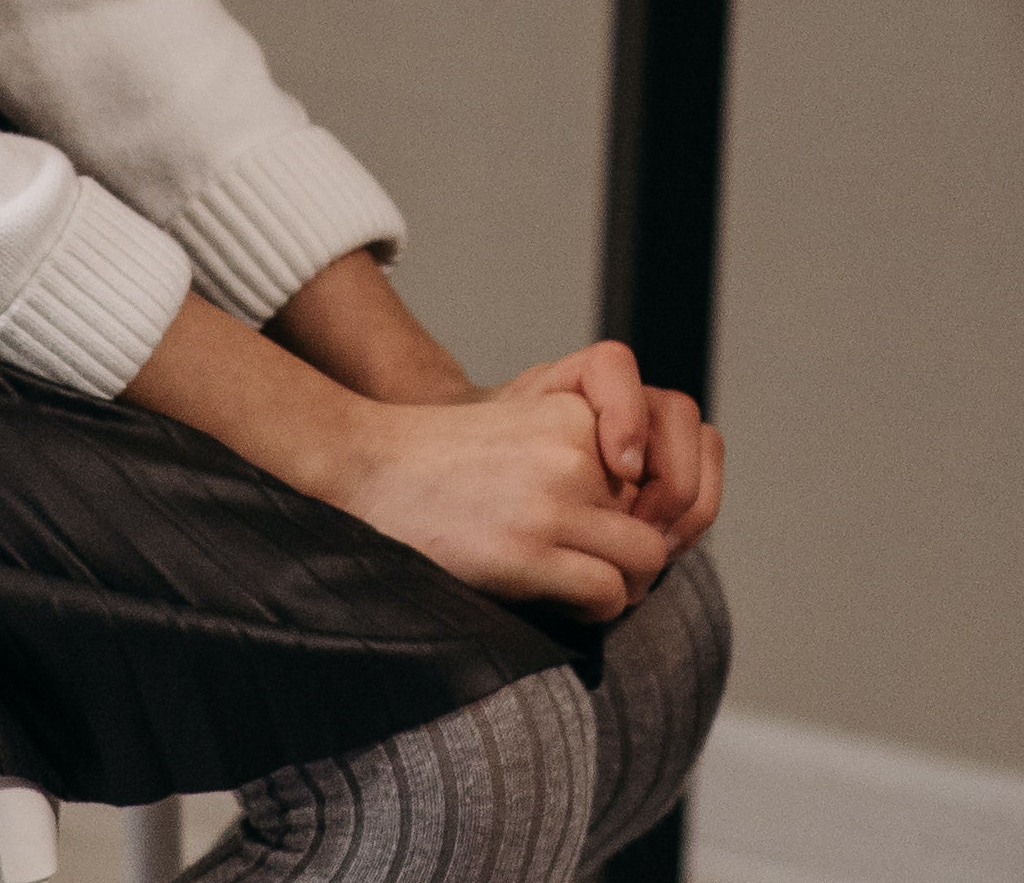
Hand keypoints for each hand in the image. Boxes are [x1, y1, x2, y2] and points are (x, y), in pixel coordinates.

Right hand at [258, 267, 724, 563]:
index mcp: (574, 416)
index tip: (613, 531)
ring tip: (586, 589)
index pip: (654, 474)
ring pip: (644, 561)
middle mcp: (574, 455)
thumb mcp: (526, 428)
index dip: (642, 511)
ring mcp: (553, 502)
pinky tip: (563, 601)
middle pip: (655, 520)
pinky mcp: (528, 551)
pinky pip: (606, 593)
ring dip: (624, 585)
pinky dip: (597, 608)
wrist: (368, 466)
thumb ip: (580, 456)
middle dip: (641, 556)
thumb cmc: (444, 461)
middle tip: (606, 571)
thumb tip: (642, 518)